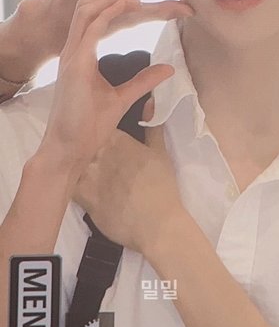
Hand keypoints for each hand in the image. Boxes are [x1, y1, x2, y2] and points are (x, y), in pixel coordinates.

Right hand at [39, 0, 192, 180]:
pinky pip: (90, 30)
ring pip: (85, 13)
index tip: (133, 2)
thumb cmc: (88, 126)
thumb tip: (166, 69)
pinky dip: (108, 14)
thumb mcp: (123, 97)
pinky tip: (124, 8)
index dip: (110, 7)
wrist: (70, 148)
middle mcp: (72, 53)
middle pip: (85, 10)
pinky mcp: (76, 66)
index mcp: (80, 58)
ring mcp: (71, 57)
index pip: (90, 21)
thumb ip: (143, 81)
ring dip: (108, 0)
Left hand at [72, 124, 182, 253]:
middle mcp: (100, 154)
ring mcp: (89, 176)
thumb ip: (154, 126)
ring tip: (83, 175)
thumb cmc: (162, 188)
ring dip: (76, 167)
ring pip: (73, 164)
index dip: (99, 133)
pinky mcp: (82, 197)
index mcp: (119, 140)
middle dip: (84, 148)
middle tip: (97, 162)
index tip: (102, 139)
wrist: (156, 224)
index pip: (100, 127)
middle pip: (83, 143)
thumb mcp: (160, 153)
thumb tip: (150, 101)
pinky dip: (70, 186)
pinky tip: (76, 190)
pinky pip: (67, 187)